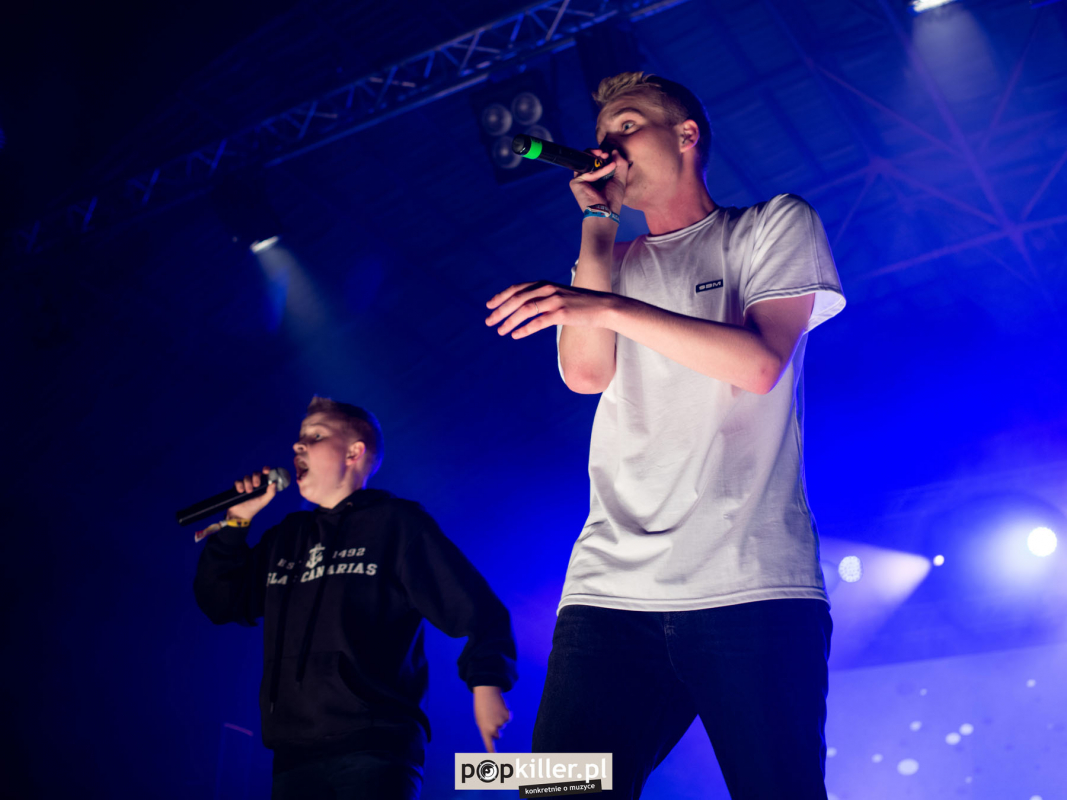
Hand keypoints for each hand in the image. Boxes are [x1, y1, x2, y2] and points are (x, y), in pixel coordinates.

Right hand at [226, 466, 277, 521]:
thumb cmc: (254, 507)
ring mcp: (245, 484)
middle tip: (256, 485)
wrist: (241, 514)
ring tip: (248, 492)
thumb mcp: (264, 501)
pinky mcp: (237, 487)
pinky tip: (241, 491)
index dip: (266, 470)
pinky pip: (238, 481)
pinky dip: (239, 485)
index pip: (265, 474)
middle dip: (256, 478)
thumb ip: (271, 493)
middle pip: (255, 473)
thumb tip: (274, 483)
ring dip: (248, 484)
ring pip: (247, 477)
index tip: (266, 470)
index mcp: (262, 486)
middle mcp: (254, 483)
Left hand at [473, 686, 510, 752]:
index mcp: (484, 730)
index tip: (495, 760)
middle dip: (496, 729)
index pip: (489, 745)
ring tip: (493, 710)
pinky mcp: (507, 716)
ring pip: (502, 725)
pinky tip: (499, 707)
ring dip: (499, 718)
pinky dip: (505, 713)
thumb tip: (496, 735)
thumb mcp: (481, 720)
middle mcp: (493, 729)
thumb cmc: (482, 707)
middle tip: (490, 718)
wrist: (486, 693)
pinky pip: (508, 718)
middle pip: (498, 735)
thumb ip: (487, 729)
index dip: (493, 753)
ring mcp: (501, 723)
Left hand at [485, 281, 619, 338]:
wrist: (603, 307)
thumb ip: (544, 297)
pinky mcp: (561, 313)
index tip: (489, 305)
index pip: (517, 288)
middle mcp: (548, 290)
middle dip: (500, 310)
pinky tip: (516, 335)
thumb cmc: (580, 304)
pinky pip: (538, 322)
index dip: (501, 296)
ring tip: (500, 331)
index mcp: (545, 284)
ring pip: (525, 309)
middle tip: (488, 321)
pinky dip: (525, 329)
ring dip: (509, 321)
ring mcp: (555, 301)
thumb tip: (527, 306)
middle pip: (517, 298)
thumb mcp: (560, 296)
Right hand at [570, 148, 627, 214]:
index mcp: (596, 176)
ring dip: (599, 158)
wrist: (606, 211)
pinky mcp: (575, 182)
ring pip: (586, 162)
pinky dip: (600, 170)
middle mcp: (587, 177)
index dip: (602, 154)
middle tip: (606, 153)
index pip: (595, 160)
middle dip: (598, 153)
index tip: (610, 154)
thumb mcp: (620, 178)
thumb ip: (620, 163)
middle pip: (587, 158)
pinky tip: (609, 169)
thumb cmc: (613, 199)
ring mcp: (580, 179)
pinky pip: (588, 171)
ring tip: (609, 160)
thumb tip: (614, 150)